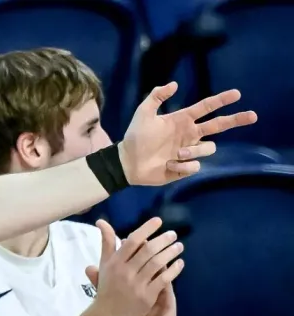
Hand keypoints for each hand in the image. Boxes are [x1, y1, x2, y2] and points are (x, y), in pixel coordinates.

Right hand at [85, 218, 184, 315]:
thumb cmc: (106, 289)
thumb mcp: (104, 265)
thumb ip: (106, 244)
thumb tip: (102, 222)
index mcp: (115, 263)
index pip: (133, 241)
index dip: (146, 229)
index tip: (159, 221)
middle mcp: (125, 272)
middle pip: (148, 250)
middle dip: (163, 240)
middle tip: (173, 234)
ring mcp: (137, 284)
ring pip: (157, 263)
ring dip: (170, 252)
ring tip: (179, 246)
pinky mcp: (147, 296)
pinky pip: (163, 279)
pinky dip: (173, 269)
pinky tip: (180, 263)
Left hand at [119, 83, 256, 185]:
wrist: (127, 161)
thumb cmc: (135, 136)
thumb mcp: (143, 113)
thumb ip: (156, 97)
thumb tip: (174, 84)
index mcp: (183, 120)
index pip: (207, 107)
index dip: (221, 100)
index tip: (237, 94)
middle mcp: (190, 134)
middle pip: (219, 126)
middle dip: (236, 120)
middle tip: (253, 115)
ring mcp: (189, 151)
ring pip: (209, 148)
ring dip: (194, 151)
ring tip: (176, 153)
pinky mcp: (185, 167)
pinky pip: (195, 166)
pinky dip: (182, 165)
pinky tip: (168, 165)